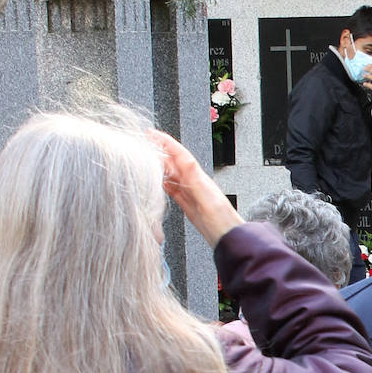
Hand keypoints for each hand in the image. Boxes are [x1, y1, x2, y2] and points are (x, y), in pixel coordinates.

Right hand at [147, 130, 242, 246]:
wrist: (229, 239)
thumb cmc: (223, 222)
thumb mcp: (208, 199)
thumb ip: (196, 181)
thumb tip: (185, 160)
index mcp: (199, 179)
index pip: (180, 156)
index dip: (166, 143)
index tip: (151, 133)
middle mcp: (195, 183)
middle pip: (174, 163)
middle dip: (158, 151)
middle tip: (141, 142)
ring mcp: (191, 193)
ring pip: (172, 174)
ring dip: (159, 165)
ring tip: (144, 157)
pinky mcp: (189, 204)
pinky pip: (173, 189)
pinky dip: (163, 182)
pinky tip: (156, 181)